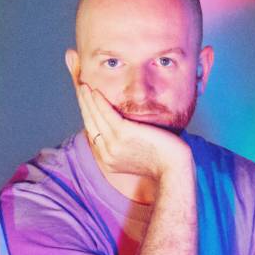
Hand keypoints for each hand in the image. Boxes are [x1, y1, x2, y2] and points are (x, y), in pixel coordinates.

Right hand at [76, 82, 191, 183]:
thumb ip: (125, 145)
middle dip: (83, 105)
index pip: (93, 133)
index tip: (85, 103)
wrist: (175, 167)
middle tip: (79, 89)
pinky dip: (98, 101)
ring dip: (87, 99)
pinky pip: (106, 113)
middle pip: (90, 124)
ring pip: (95, 117)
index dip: (88, 115)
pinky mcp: (122, 134)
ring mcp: (113, 145)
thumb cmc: (163, 160)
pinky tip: (94, 91)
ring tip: (84, 86)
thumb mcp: (138, 154)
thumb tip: (121, 131)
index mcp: (108, 160)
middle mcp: (107, 154)